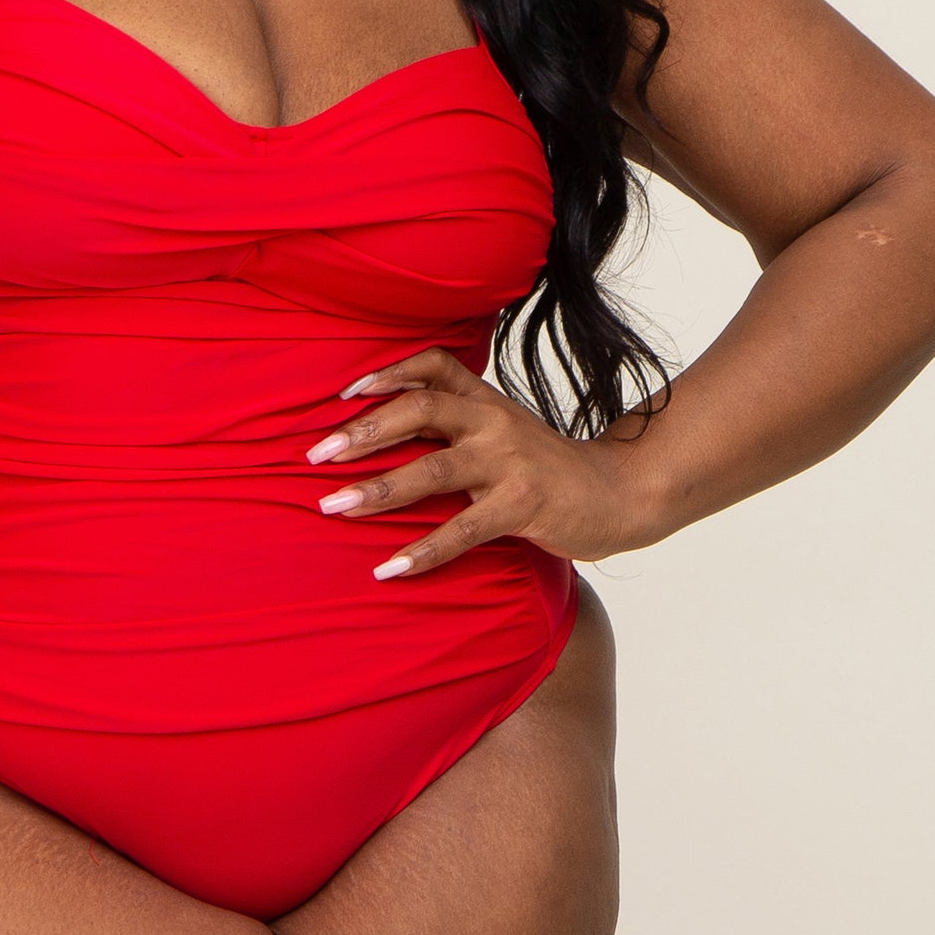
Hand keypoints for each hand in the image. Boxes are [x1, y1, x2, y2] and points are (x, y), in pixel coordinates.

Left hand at [306, 345, 655, 574]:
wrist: (619, 493)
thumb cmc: (547, 468)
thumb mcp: (502, 432)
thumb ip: (455, 425)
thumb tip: (382, 432)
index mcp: (485, 400)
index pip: (432, 365)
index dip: (386, 372)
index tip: (343, 394)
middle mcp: (493, 422)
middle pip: (420, 408)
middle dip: (362, 431)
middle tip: (315, 455)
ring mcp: (509, 462)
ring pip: (431, 468)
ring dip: (377, 489)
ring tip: (334, 506)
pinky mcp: (524, 505)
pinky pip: (463, 530)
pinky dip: (422, 551)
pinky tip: (389, 569)